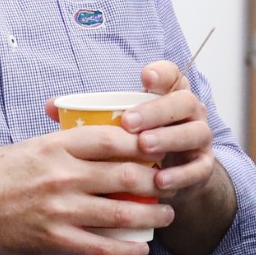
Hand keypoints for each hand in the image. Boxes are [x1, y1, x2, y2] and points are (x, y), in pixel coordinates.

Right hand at [0, 124, 174, 254]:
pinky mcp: (55, 240)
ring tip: (166, 215)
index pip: (112, 139)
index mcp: (57, 147)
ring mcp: (60, 210)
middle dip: (156, 182)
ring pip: (121, 214)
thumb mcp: (32, 145)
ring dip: (151, 216)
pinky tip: (141, 248)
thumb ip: (66, 142)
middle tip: (170, 184)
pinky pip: (101, 247)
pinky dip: (127, 249)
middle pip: (125, 177)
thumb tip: (104, 136)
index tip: (157, 149)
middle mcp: (62, 177)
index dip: (143, 144)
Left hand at [98, 61, 218, 203]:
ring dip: (170, 139)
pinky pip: (199, 169)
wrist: (167, 179)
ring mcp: (200, 139)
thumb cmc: (136, 144)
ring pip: (196, 132)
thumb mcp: (118, 125)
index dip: (161, 73)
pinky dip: (180, 175)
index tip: (144, 77)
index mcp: (169, 94)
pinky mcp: (204, 167)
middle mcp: (189, 112)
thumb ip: (89, 113)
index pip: (172, 74)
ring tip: (144, 147)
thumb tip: (51, 106)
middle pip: (184, 101)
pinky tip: (159, 181)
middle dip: (157, 110)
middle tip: (129, 122)